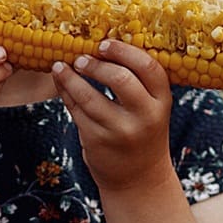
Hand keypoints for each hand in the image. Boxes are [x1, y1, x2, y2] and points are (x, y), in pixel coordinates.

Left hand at [53, 39, 172, 191]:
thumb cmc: (142, 133)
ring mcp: (120, 131)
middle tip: (81, 57)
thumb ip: (138, 83)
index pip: (149, 67)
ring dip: (70, 77)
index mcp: (162, 102)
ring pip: (89, 96)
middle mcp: (145, 117)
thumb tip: (104, 43)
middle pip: (119, 79)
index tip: (104, 44)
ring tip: (60, 66)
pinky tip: (60, 83)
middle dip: (95, 64)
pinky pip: (76, 111)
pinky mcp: (97, 141)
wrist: (138, 179)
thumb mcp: (151, 109)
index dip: (124, 51)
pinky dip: (65, 94)